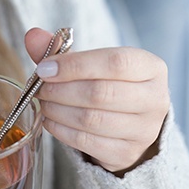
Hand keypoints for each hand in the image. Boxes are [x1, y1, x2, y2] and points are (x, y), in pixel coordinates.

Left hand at [25, 28, 169, 174]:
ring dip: (58, 110)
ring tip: (44, 103)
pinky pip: (86, 142)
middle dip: (60, 90)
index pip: (115, 62)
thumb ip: (61, 49)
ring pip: (91, 119)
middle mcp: (155, 99)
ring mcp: (144, 130)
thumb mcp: (90, 62)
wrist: (127, 124)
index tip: (44, 68)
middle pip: (101, 93)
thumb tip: (32, 35)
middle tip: (39, 88)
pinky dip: (61, 130)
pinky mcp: (127, 153)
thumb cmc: (106, 84)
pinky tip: (50, 120)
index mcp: (151, 67)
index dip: (75, 65)